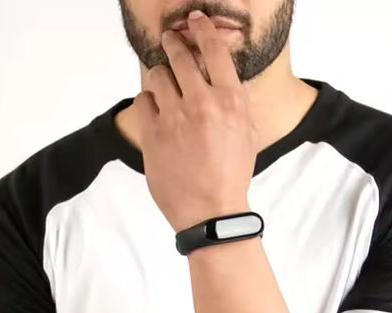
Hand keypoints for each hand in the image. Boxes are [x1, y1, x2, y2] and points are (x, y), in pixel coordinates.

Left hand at [134, 10, 256, 232]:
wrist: (211, 212)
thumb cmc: (231, 177)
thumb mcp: (248, 135)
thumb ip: (236, 103)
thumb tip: (224, 80)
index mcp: (230, 101)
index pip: (214, 49)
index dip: (202, 29)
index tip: (195, 20)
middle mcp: (202, 103)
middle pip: (180, 56)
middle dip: (173, 44)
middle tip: (170, 41)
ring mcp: (174, 118)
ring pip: (158, 75)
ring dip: (160, 77)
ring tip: (164, 86)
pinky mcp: (152, 134)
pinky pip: (143, 100)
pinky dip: (148, 101)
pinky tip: (155, 111)